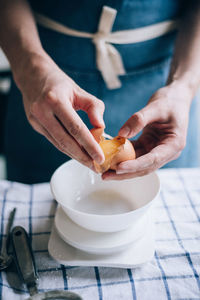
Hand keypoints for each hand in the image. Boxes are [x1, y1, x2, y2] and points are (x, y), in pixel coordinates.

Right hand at [14, 53, 104, 168]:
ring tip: (89, 163)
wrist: (33, 76)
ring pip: (58, 144)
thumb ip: (94, 107)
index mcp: (55, 100)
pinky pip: (54, 140)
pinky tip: (78, 153)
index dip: (89, 145)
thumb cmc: (60, 84)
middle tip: (96, 167)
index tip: (100, 158)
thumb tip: (101, 127)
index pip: (76, 128)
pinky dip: (66, 148)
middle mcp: (42, 111)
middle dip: (82, 157)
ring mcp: (36, 120)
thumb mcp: (80, 90)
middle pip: (65, 141)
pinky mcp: (34, 125)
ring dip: (75, 156)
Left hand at [102, 83, 191, 179]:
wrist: (176, 97)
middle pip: (143, 167)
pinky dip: (121, 156)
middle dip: (124, 173)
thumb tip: (121, 133)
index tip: (119, 168)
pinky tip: (108, 158)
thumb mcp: (155, 107)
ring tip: (103, 171)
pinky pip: (133, 153)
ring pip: (137, 164)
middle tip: (105, 176)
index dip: (135, 165)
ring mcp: (156, 150)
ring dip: (121, 168)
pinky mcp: (148, 146)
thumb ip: (139, 120)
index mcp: (173, 145)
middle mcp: (165, 152)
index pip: (152, 159)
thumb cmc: (169, 101)